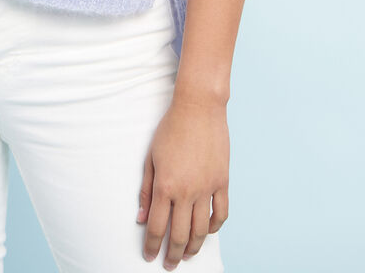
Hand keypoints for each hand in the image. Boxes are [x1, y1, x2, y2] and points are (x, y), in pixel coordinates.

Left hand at [137, 96, 228, 266]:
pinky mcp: (222, 181)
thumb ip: (146, 190)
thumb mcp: (150, 157)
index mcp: (166, 186)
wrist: (199, 107)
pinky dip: (215, 227)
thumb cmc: (171, 128)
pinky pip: (221, 212)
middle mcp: (187, 191)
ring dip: (194, 247)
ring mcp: (207, 187)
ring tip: (187, 254)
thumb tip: (142, 218)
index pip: (157, 227)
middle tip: (169, 264)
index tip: (150, 256)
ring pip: (201, 229)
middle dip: (172, 254)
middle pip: (179, 235)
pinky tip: (208, 231)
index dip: (152, 246)